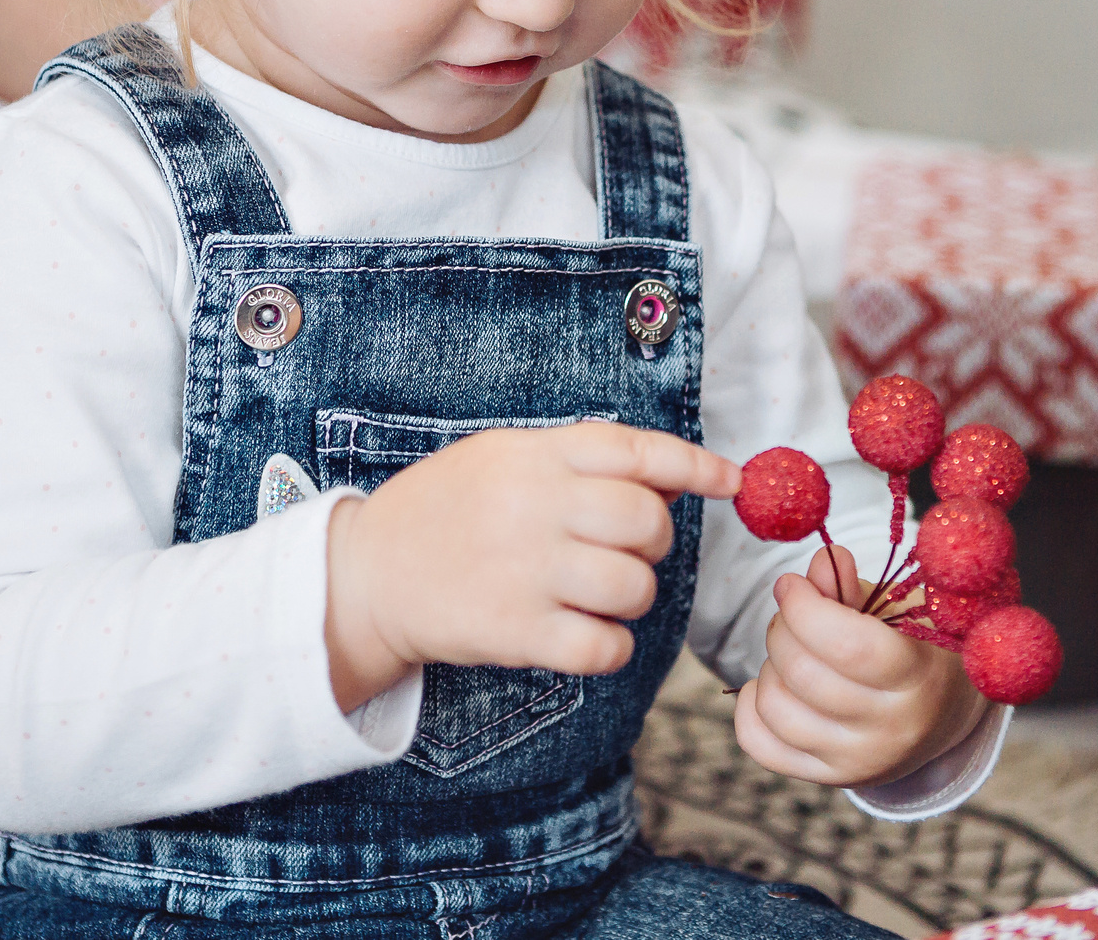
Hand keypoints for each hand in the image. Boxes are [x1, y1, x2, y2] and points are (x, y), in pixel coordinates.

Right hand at [324, 422, 738, 710]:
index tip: (731, 482)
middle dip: (652, 542)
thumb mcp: (502, 458)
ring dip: (629, 595)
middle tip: (620, 550)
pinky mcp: (516, 632)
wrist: (366, 575)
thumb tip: (671, 480)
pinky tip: (581, 633)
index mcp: (533, 454)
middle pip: (648, 522)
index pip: (637, 451)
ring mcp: (526, 570)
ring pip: (635, 587)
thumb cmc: (445, 512)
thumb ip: (579, 462)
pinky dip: (608, 645)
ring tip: (591, 592)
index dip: (696, 466)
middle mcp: (534, 506)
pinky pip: (605, 645)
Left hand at [733, 547, 988, 788]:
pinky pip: (759, 743)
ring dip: (769, 666)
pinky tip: (773, 684)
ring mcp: (857, 760)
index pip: (848, 646)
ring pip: (775, 707)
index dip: (804, 607)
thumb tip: (821, 564)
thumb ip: (852, 587)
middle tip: (793, 613)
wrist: (940, 714)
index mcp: (918, 677)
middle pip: (803, 673)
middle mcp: (890, 728)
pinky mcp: (828, 776)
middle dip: (782, 627)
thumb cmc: (915, 648)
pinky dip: (751, 706)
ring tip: (792, 652)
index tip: (791, 584)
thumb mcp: (899, 610)